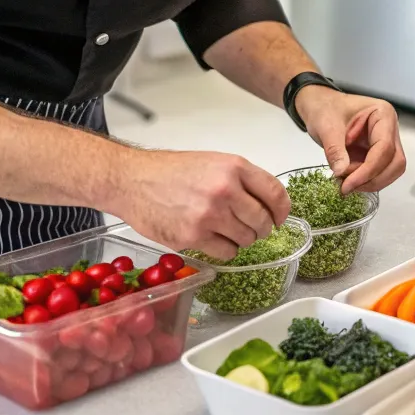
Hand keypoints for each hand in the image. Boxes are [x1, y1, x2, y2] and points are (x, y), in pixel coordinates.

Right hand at [112, 149, 290, 259]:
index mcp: (234, 167)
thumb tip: (268, 203)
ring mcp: (210, 215)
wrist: (132, 180)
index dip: (282, 210)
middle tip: (254, 228)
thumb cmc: (171, 171)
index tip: (280, 218)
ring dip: (242, 239)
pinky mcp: (193, 236)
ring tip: (227, 231)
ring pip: (246, 239)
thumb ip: (242, 180)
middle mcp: (225, 190)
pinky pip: (226, 252)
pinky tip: (215, 240)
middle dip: (262, 228)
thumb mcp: (214, 162)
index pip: (275, 193)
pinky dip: (225, 250)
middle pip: (262, 221)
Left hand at [296, 87, 406, 193]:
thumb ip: (334, 149)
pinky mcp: (378, 154)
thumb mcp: (326, 126)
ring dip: (370, 182)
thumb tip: (341, 171)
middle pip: (395, 162)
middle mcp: (390, 129)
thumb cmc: (325, 109)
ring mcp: (386, 142)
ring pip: (391, 170)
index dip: (368, 170)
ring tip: (345, 182)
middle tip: (347, 187)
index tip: (348, 184)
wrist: (319, 108)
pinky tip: (348, 180)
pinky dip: (366, 181)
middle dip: (373, 179)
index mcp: (383, 114)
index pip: (385, 147)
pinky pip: (380, 173)